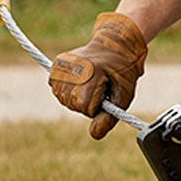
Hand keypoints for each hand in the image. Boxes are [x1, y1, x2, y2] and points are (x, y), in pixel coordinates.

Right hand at [49, 12, 146, 138]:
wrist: (116, 46)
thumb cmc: (123, 71)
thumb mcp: (124, 95)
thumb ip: (109, 117)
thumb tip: (94, 135)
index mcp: (91, 72)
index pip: (84, 106)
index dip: (97, 106)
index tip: (106, 93)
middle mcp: (73, 66)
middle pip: (72, 104)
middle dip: (86, 103)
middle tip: (99, 87)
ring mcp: (63, 63)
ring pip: (62, 98)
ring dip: (76, 97)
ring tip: (90, 82)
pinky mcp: (57, 63)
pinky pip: (56, 88)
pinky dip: (66, 89)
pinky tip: (79, 80)